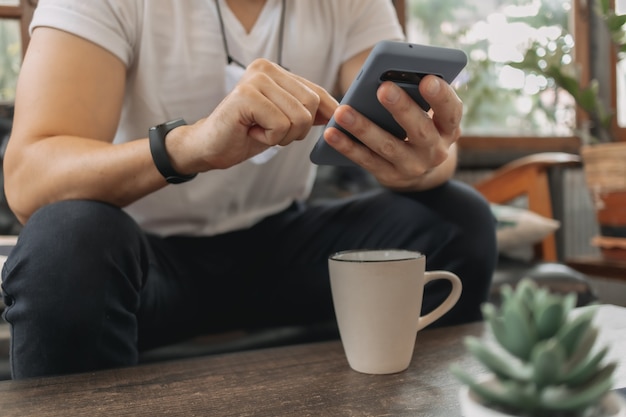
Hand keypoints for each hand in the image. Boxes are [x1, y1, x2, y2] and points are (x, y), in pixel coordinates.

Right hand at [186, 59, 337, 170]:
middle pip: (312, 105)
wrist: (211, 147)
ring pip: (298, 117)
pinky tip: (251, 132)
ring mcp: (255, 80)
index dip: (329, 111)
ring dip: (282, 136)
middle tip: (271, 131)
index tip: (336, 123)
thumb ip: (308, 111)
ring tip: (260, 130)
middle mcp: (266, 68)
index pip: (317, 91)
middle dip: (298, 129)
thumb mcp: (284, 120)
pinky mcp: (246, 95)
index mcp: (276, 70)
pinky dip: (269, 138)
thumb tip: (341, 112)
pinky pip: (281, 126)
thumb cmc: (247, 133)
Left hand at [323, 75, 461, 190]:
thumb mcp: (429, 114)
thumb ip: (417, 96)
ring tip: (343, 111)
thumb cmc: (420, 126)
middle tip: (383, 88)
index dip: (441, 96)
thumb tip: (390, 74)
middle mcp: (435, 151)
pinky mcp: (389, 176)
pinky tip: (331, 133)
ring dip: (364, 128)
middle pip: (420, 130)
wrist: (419, 170)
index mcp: (448, 128)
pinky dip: (347, 146)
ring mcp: (412, 166)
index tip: (428, 78)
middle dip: (401, 108)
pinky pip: (365, 160)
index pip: (451, 111)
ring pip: (387, 146)